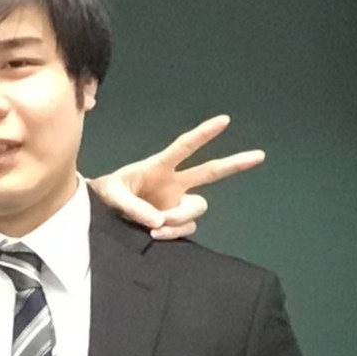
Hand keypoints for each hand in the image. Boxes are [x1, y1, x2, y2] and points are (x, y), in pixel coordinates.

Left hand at [91, 114, 264, 241]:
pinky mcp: (174, 222)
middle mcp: (174, 183)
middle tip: (260, 155)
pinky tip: (156, 235)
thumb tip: (159, 222)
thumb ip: (132, 206)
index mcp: (159, 166)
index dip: (203, 134)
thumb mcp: (111, 194)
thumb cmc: (104, 194)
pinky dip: (173, 233)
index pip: (184, 147)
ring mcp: (177, 202)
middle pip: (211, 171)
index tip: (224, 120)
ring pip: (198, 207)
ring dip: (180, 217)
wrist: (97, 214)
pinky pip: (185, 227)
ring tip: (155, 226)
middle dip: (235, 163)